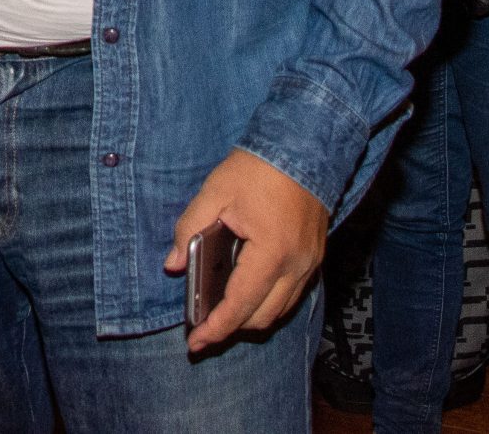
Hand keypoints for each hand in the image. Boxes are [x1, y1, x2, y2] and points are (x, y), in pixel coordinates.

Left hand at [163, 149, 327, 351]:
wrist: (306, 145)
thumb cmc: (259, 166)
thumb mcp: (215, 191)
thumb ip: (190, 228)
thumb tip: (173, 264)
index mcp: (272, 251)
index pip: (241, 304)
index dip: (216, 328)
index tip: (195, 342)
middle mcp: (297, 265)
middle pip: (262, 317)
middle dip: (231, 328)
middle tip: (202, 329)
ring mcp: (310, 263)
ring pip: (280, 310)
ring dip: (251, 317)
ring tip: (220, 313)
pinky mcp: (315, 257)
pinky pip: (291, 294)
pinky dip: (268, 301)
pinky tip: (245, 292)